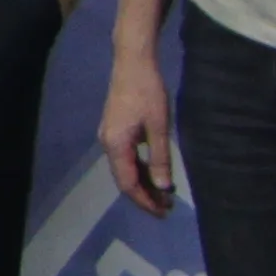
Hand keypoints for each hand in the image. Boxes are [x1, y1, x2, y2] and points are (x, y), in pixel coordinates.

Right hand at [97, 52, 177, 214]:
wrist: (132, 63)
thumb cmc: (148, 93)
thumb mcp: (159, 127)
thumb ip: (160, 159)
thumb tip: (164, 188)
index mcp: (116, 146)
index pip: (128, 184)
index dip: (145, 201)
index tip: (163, 212)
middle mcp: (108, 144)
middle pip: (124, 179)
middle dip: (145, 195)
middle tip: (167, 207)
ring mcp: (109, 137)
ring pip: (125, 169)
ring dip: (144, 182)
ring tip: (164, 193)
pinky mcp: (115, 130)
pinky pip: (126, 157)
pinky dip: (140, 168)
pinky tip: (155, 171)